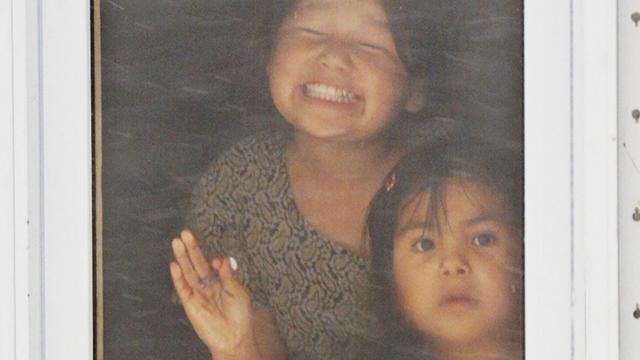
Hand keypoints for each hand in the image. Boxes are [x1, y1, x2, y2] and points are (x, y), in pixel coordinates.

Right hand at [170, 230, 258, 358]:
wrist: (234, 338)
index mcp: (221, 282)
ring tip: (176, 242)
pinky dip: (177, 276)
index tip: (216, 260)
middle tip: (185, 233)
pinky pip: (182, 288)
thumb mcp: (238, 292)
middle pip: (197, 264)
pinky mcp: (190, 304)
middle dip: (191, 249)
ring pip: (188, 272)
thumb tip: (221, 258)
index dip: (213, 260)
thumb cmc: (240, 316)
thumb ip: (228, 275)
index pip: (212, 265)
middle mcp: (208, 286)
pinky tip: (174, 264)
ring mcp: (198, 293)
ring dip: (182, 257)